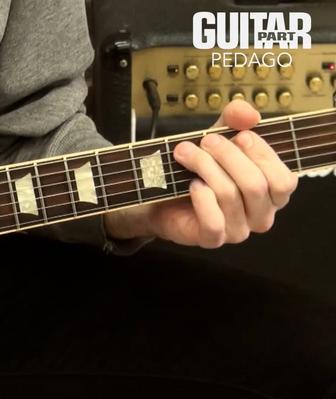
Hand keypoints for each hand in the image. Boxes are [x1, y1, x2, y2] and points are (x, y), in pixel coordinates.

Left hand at [105, 100, 297, 247]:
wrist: (161, 194)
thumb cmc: (198, 168)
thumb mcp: (218, 138)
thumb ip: (234, 121)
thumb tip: (247, 113)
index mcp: (272, 193)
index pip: (283, 179)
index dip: (262, 154)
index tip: (239, 135)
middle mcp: (260, 215)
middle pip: (255, 185)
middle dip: (227, 157)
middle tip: (205, 142)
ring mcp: (238, 230)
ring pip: (230, 197)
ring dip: (205, 168)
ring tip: (185, 154)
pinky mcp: (212, 239)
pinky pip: (213, 222)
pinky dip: (201, 198)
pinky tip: (191, 185)